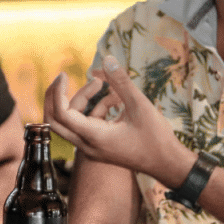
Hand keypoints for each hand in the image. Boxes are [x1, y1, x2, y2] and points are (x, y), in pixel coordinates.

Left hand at [44, 55, 190, 184]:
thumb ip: (121, 82)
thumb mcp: (140, 105)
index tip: (64, 75)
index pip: (61, 114)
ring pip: (73, 121)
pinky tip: (116, 99)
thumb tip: (107, 59)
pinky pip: (87, 124)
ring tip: (105, 86)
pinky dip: (96, 109)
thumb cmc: (156, 138)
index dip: (58, 92)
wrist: (168, 165)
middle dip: (56, 97)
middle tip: (64, 78)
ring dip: (84, 101)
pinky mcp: (99, 146)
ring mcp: (92, 148)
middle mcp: (87, 145)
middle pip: (56, 121)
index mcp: (94, 136)